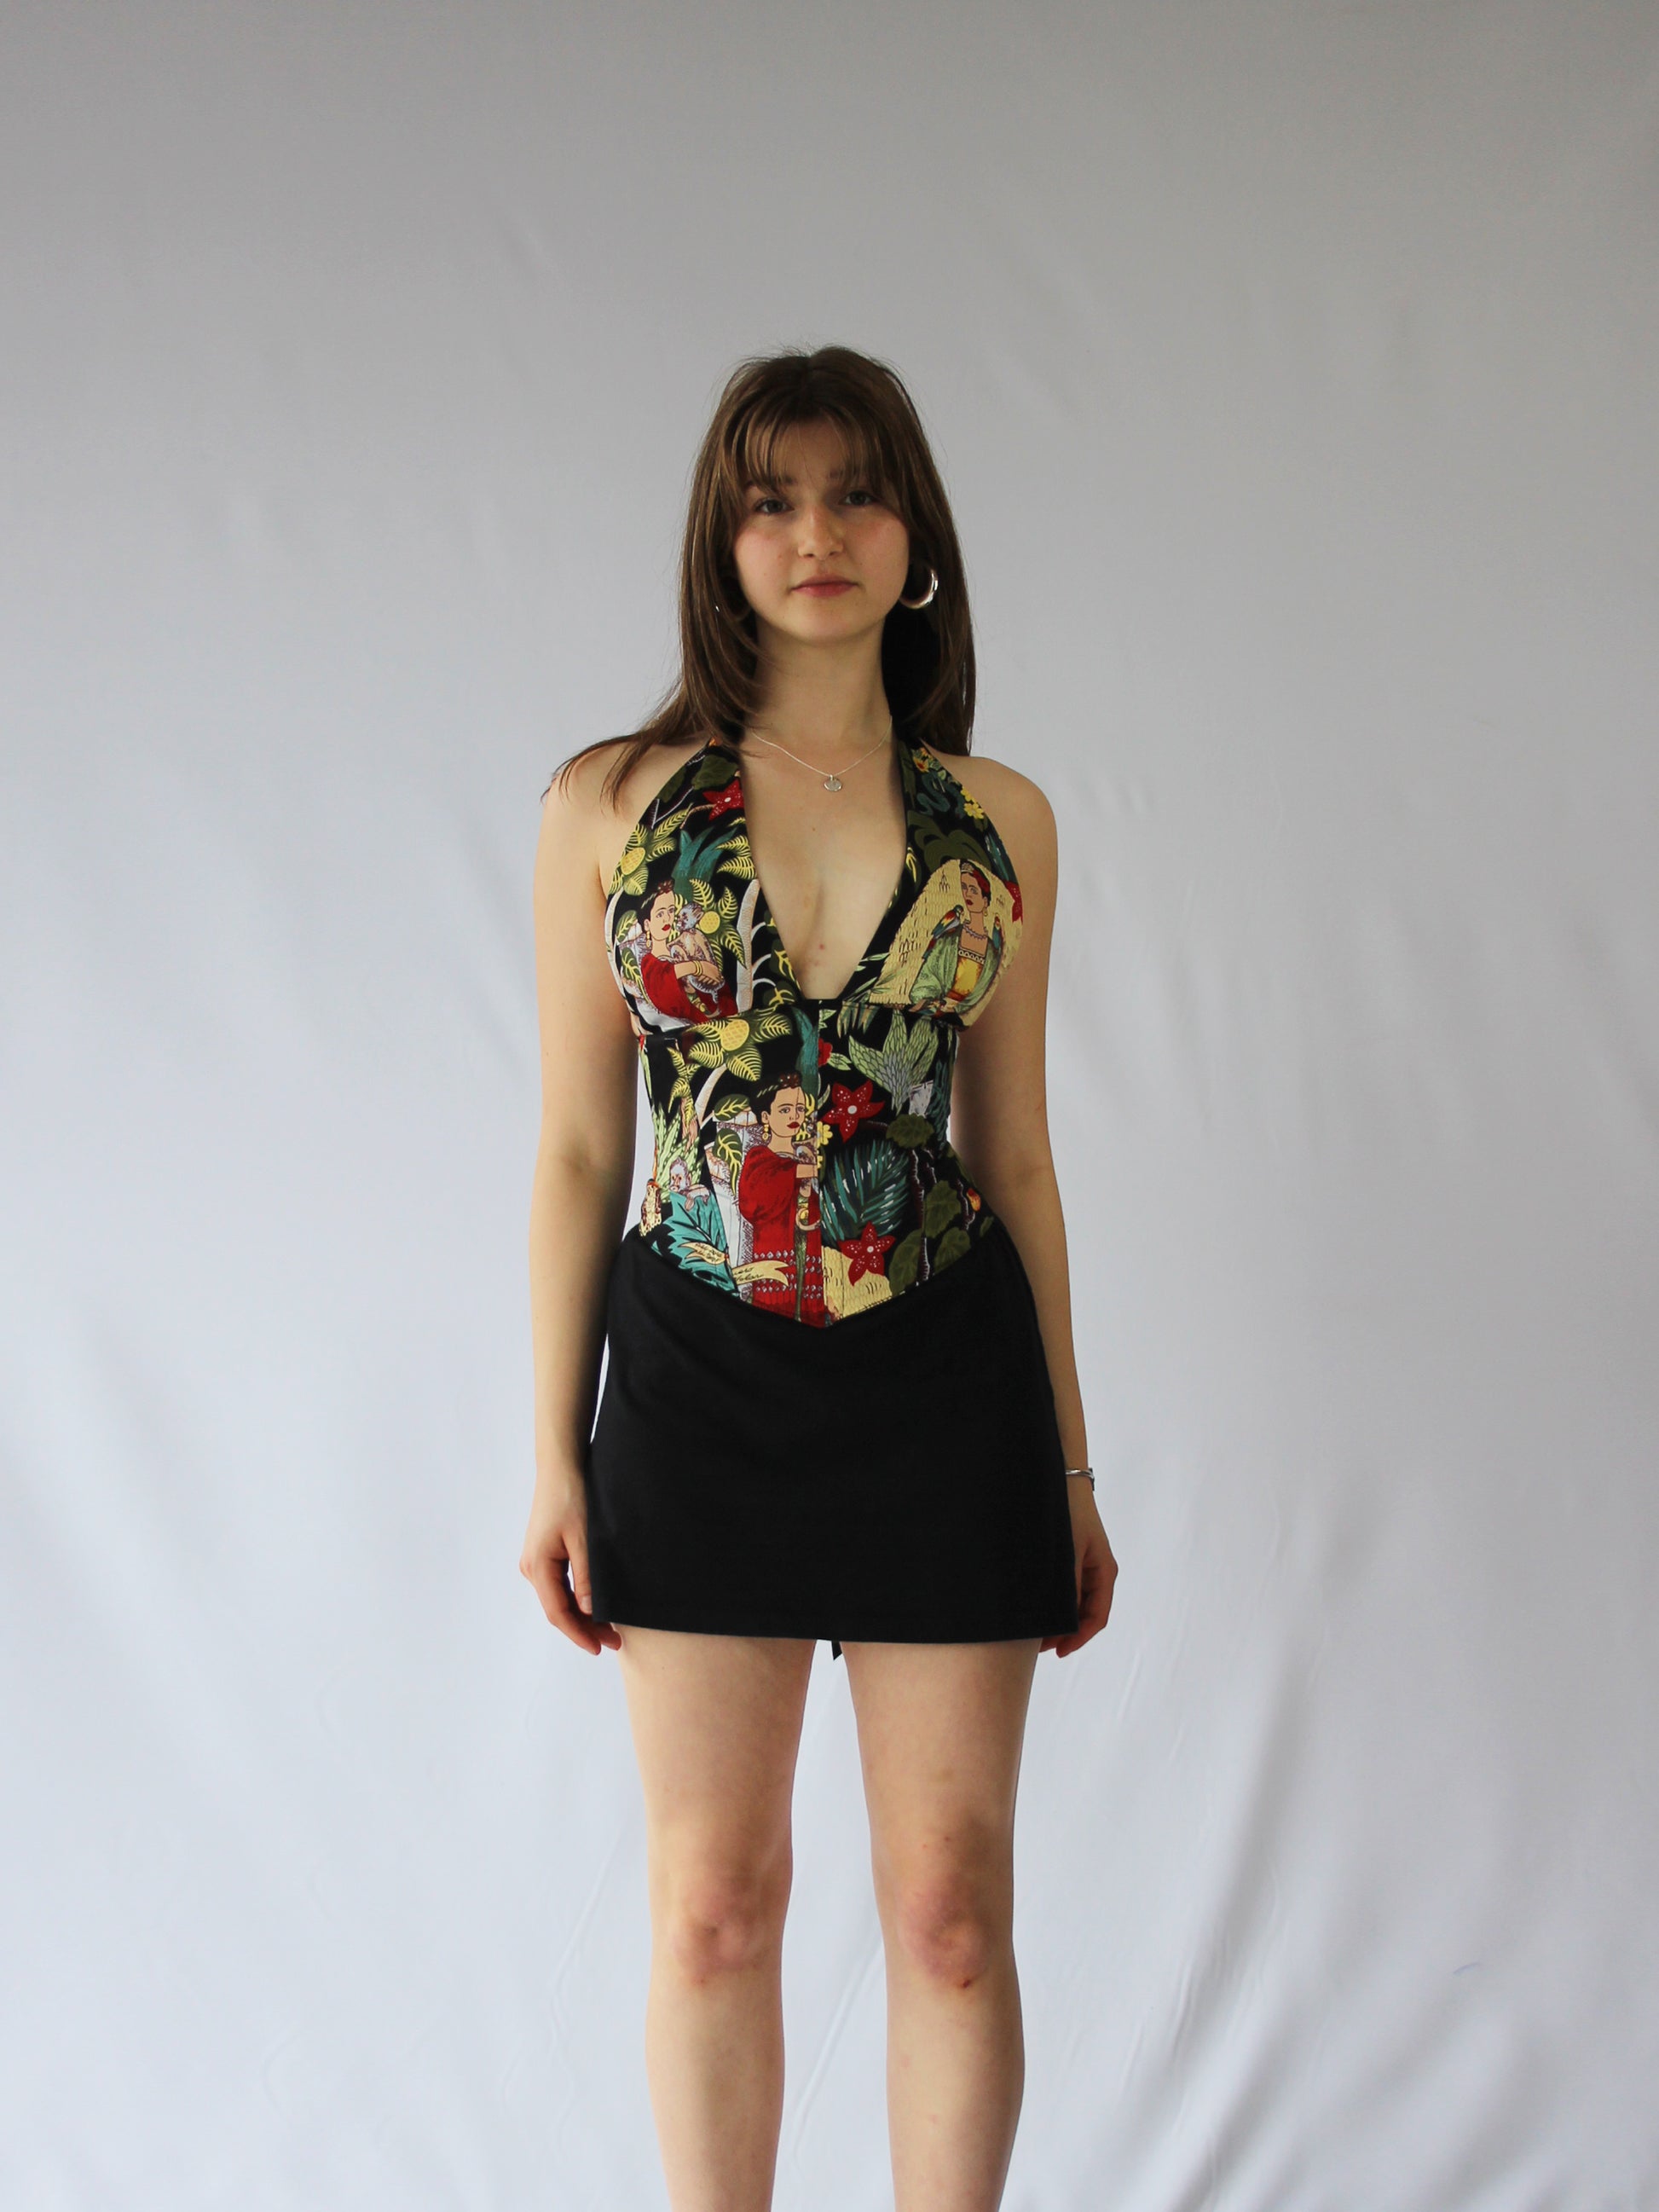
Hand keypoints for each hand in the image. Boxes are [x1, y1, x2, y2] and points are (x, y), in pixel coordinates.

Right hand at [519, 1468, 620, 1654]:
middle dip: (584, 1627)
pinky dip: (577, 1598)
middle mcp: (532, 1567)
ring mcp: (537, 1560)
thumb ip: (586, 1577)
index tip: (601, 1648)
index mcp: (538, 1566)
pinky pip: (560, 1585)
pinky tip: (595, 1603)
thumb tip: (588, 1612)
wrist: (561, 1467)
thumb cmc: (572, 1497)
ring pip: (560, 1598)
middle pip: (558, 1609)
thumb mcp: (584, 1539)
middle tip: (614, 1641)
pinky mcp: (545, 1553)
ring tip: (609, 1627)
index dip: (579, 1633)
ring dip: (582, 1614)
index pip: (558, 1613)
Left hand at [1041, 1476, 1116, 1656]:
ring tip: (1032, 1632)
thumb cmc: (1068, 1513)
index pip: (1096, 1616)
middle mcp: (1096, 1571)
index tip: (1059, 1651)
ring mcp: (1083, 1564)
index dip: (1079, 1637)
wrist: (1061, 1480)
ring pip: (1072, 1602)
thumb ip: (1067, 1585)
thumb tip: (1061, 1618)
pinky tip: (1034, 1607)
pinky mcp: (1069, 1558)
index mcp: (1104, 1572)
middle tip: (1038, 1646)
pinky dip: (1052, 1600)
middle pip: (1084, 1613)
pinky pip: (1064, 1587)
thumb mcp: (1068, 1552)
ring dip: (1057, 1617)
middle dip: (1064, 1631)